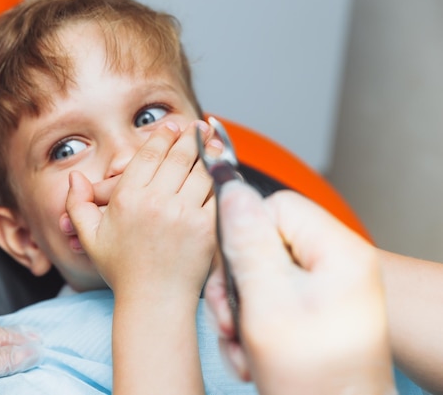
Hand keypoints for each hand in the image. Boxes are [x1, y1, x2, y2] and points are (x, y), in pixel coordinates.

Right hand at [65, 120, 218, 299]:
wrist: (154, 301)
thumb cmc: (123, 270)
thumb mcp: (91, 237)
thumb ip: (77, 204)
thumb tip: (74, 177)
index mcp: (128, 199)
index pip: (149, 155)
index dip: (163, 136)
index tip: (172, 126)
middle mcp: (156, 202)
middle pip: (178, 156)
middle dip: (189, 136)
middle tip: (196, 125)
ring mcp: (184, 214)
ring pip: (201, 170)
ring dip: (208, 150)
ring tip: (212, 137)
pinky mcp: (207, 227)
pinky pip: (217, 193)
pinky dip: (222, 176)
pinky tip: (223, 166)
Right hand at [204, 182, 395, 394]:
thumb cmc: (315, 381)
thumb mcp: (268, 305)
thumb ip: (248, 244)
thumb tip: (231, 191)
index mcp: (338, 252)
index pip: (277, 206)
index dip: (244, 235)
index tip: (233, 273)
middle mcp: (335, 265)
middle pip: (264, 241)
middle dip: (236, 283)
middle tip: (229, 317)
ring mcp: (324, 290)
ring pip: (259, 274)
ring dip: (238, 309)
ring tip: (239, 343)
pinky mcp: (311, 311)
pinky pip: (267, 299)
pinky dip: (250, 325)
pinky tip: (249, 353)